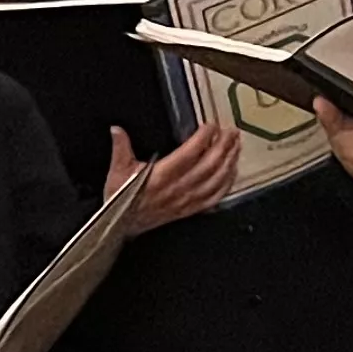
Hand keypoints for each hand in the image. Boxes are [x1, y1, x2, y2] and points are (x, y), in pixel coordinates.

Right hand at [109, 121, 239, 227]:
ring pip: (215, 181)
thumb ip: (120, 148)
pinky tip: (232, 172)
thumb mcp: (117, 171)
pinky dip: (227, 184)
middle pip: (208, 166)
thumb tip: (117, 130)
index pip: (188, 154)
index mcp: (160, 177)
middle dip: (223, 147)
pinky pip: (214, 197)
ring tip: (236, 146)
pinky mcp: (190, 210)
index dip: (203, 138)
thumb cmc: (121, 198)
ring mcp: (186, 201)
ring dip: (228, 162)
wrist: (121, 225)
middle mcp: (177, 189)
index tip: (210, 126)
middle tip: (231, 132)